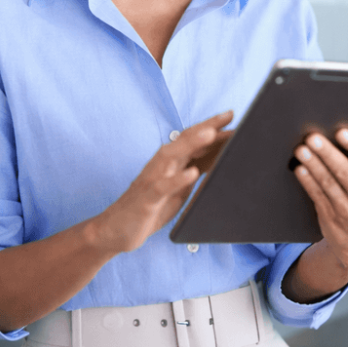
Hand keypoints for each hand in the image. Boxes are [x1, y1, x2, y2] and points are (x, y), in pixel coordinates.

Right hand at [98, 110, 232, 253]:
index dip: (212, 127)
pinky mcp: (146, 200)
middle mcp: (161, 166)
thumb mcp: (179, 189)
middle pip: (184, 140)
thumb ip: (195, 172)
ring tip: (211, 134)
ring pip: (171, 155)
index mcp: (170, 163)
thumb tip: (220, 159)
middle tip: (228, 116)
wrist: (116, 230)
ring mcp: (152, 180)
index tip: (231, 116)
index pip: (192, 139)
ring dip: (191, 143)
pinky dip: (176, 179)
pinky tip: (192, 173)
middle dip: (206, 127)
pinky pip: (161, 187)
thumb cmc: (151, 207)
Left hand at [293, 128, 347, 271]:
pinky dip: (308, 182)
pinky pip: (317, 196)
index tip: (340, 132)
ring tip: (301, 150)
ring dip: (313, 165)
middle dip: (327, 153)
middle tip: (313, 137)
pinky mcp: (330, 217)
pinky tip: (300, 169)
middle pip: (345, 171)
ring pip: (328, 183)